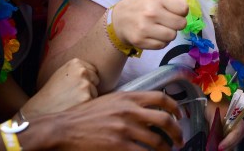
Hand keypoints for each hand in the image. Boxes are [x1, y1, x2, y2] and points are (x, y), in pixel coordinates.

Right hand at [23, 58, 98, 117]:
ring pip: (95, 91)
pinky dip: (86, 105)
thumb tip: (95, 69)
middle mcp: (82, 71)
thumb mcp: (62, 72)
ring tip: (71, 100)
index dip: (85, 79)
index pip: (93, 70)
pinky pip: (93, 101)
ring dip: (87, 97)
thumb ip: (77, 68)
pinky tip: (73, 105)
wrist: (41, 108)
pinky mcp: (86, 97)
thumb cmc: (52, 92)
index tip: (74, 85)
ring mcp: (84, 84)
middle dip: (88, 87)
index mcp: (75, 63)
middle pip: (96, 80)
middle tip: (72, 94)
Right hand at [52, 91, 183, 150]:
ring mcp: (125, 129)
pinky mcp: (119, 146)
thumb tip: (146, 109)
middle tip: (180, 140)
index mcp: (128, 97)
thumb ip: (128, 102)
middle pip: (164, 120)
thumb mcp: (109, 101)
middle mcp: (129, 111)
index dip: (175, 107)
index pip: (161, 98)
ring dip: (166, 148)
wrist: (64, 129)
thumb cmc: (84, 116)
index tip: (180, 116)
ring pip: (157, 141)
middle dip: (177, 132)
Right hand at [113, 0, 188, 49]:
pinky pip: (163, 45)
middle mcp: (151, 12)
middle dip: (176, 22)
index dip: (181, 10)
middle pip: (181, 24)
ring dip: (169, 32)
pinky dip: (161, 41)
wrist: (118, 19)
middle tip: (167, 18)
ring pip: (173, 36)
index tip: (173, 9)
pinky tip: (154, 34)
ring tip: (161, 26)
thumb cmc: (139, 1)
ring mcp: (145, 28)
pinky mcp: (141, 41)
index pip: (184, 8)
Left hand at [209, 100, 243, 150]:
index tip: (220, 147)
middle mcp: (239, 121)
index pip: (237, 131)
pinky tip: (222, 146)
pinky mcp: (233, 127)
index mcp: (236, 116)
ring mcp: (237, 124)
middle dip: (229, 145)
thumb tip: (213, 141)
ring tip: (220, 149)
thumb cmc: (214, 104)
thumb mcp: (212, 114)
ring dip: (229, 145)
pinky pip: (234, 137)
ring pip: (237, 138)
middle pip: (239, 136)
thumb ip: (214, 127)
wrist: (214, 96)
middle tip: (219, 150)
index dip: (229, 141)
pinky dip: (229, 143)